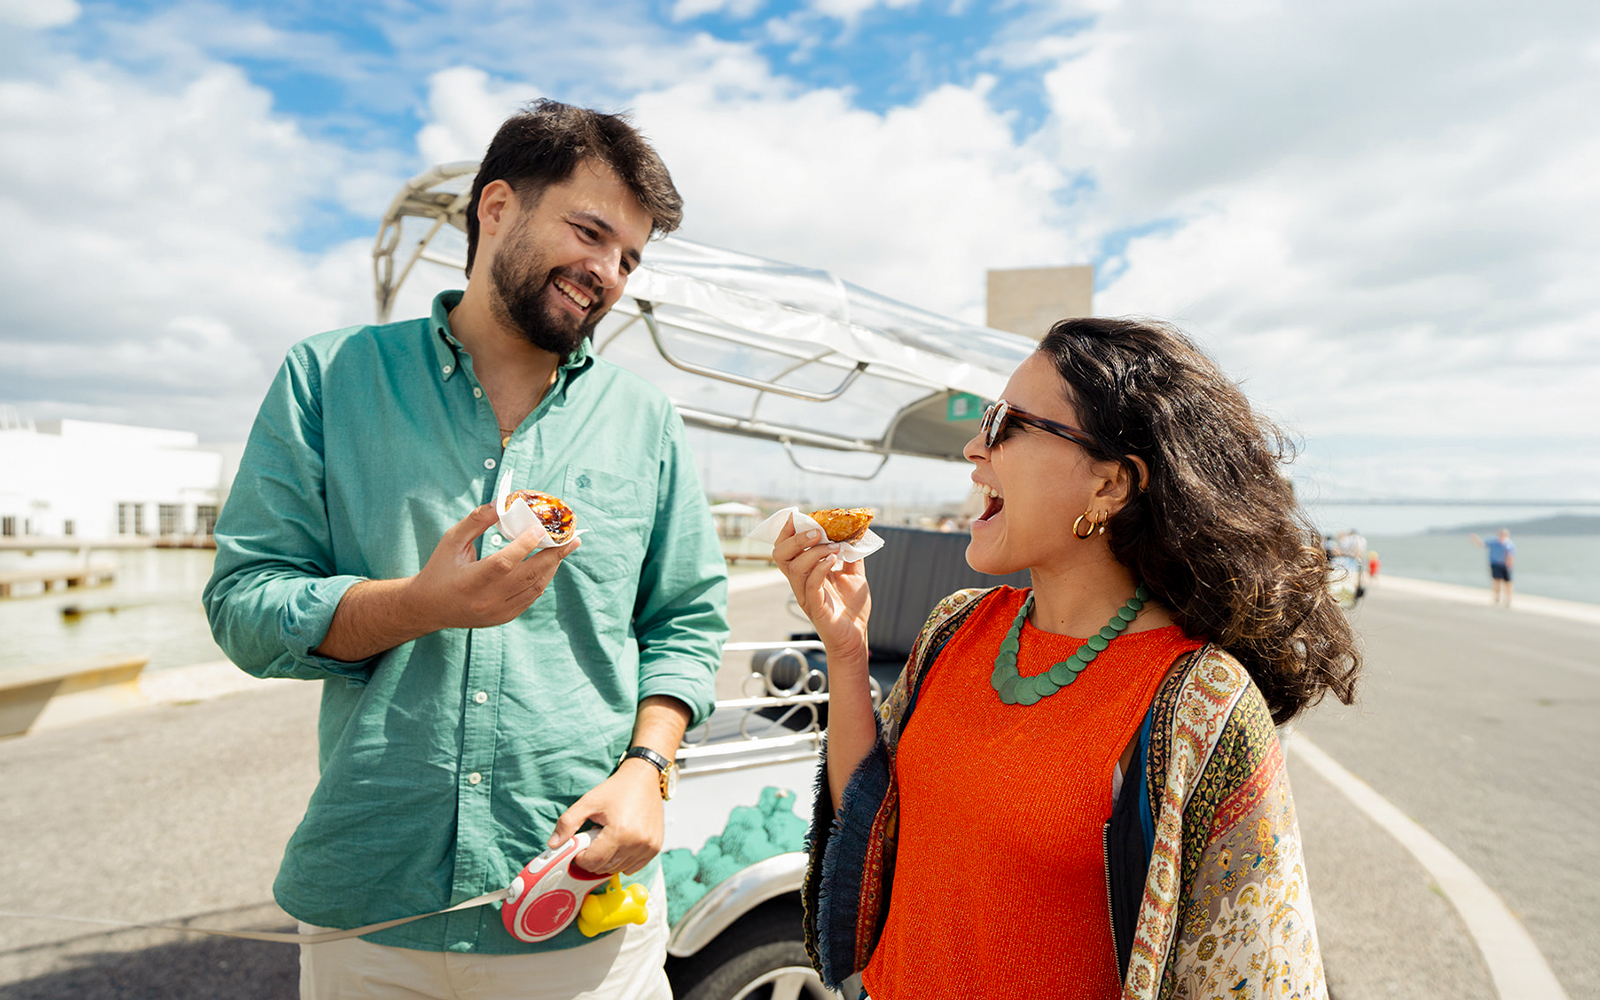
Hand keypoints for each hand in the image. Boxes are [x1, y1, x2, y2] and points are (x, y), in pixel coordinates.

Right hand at [407, 504, 579, 630]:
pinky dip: (543, 578)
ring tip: (566, 547)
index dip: (524, 546)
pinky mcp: (504, 617)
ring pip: (535, 587)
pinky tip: (550, 563)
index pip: (502, 563)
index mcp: (468, 582)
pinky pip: (531, 597)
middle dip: (553, 555)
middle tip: (572, 537)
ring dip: (553, 566)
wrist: (429, 607)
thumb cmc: (440, 568)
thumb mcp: (451, 541)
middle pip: (528, 577)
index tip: (541, 528)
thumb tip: (502, 503)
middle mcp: (485, 600)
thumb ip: (476, 521)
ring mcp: (497, 612)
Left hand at [550, 761, 663, 875]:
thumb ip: (567, 823)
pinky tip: (621, 843)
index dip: (581, 857)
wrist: (645, 778)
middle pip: (605, 868)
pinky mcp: (655, 848)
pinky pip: (632, 867)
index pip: (593, 862)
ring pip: (618, 869)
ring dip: (608, 860)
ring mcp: (648, 846)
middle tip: (594, 839)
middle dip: (593, 858)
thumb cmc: (617, 789)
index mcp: (620, 832)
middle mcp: (637, 842)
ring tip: (608, 837)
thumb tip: (553, 844)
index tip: (580, 846)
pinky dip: (623, 861)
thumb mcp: (588, 801)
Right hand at [772, 514, 870, 663]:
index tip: (799, 515)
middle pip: (780, 555)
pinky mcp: (815, 607)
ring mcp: (805, 595)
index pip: (785, 547)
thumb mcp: (853, 574)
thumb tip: (856, 532)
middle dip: (796, 538)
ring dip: (813, 552)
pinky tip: (834, 561)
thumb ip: (851, 554)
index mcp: (805, 572)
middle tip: (818, 531)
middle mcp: (800, 582)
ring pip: (794, 568)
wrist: (857, 636)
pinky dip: (821, 568)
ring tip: (834, 547)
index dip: (787, 530)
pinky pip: (811, 585)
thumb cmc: (851, 608)